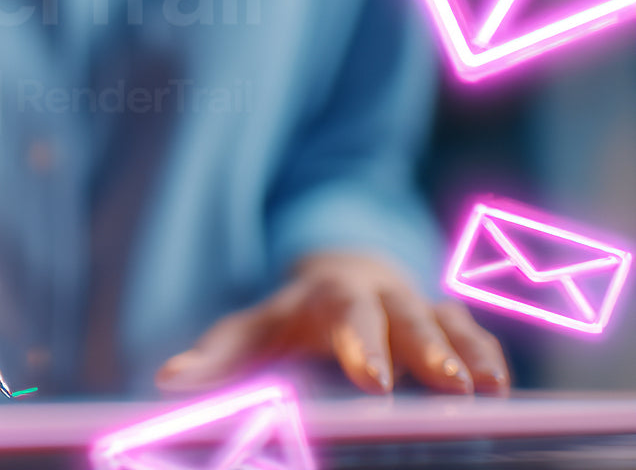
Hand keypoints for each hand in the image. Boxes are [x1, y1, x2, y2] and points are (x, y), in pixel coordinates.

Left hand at [156, 252, 508, 395]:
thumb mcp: (250, 332)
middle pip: (405, 315)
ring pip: (447, 320)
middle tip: (447, 386)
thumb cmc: (290, 319)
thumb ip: (215, 358)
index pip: (345, 313)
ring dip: (467, 352)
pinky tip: (501, 387)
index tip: (374, 381)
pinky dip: (488, 354)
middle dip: (426, 349)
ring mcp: (416, 306)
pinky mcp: (446, 323)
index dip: (361, 344)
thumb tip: (167, 381)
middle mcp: (378, 294)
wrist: (338, 277)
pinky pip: (473, 332)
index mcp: (326, 295)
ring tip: (487, 389)